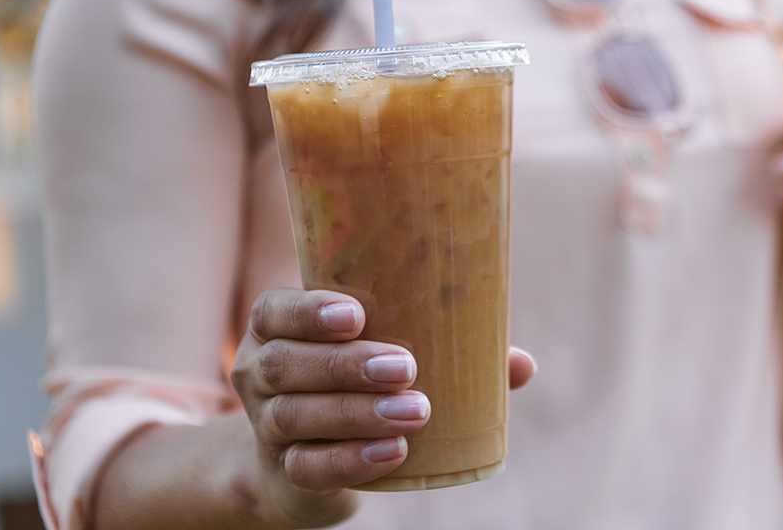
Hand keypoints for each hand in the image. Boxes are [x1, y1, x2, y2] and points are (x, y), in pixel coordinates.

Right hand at [230, 288, 536, 527]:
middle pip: (286, 364)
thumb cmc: (358, 385)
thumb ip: (450, 354)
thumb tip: (521, 364)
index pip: (274, 310)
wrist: (303, 461)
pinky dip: (353, 460)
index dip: (308, 311)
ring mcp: (267, 426)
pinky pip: (310, 468)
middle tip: (405, 367)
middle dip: (346, 365)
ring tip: (415, 411)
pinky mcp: (286, 472)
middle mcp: (260, 372)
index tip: (357, 315)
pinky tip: (394, 452)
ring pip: (295, 416)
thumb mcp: (386, 358)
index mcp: (278, 328)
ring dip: (357, 413)